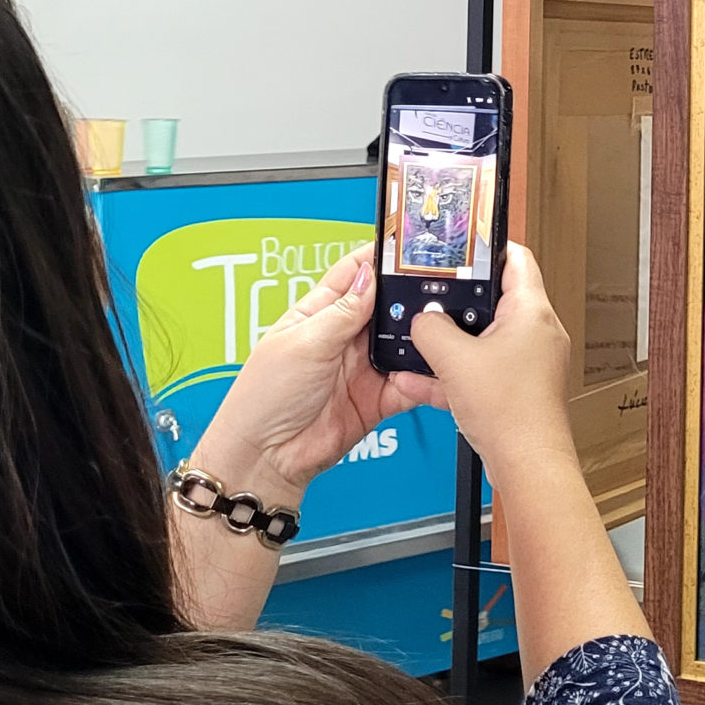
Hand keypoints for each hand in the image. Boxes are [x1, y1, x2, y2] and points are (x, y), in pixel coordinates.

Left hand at [197, 244, 420, 498]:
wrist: (268, 457)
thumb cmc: (266, 396)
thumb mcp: (304, 343)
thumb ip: (343, 312)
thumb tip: (371, 276)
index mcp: (320, 312)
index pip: (355, 274)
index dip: (380, 258)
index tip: (409, 247)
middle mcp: (345, 336)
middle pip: (388, 305)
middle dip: (411, 296)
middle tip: (438, 287)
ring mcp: (364, 367)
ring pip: (405, 342)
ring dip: (421, 337)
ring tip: (438, 329)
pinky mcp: (379, 398)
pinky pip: (411, 382)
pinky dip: (423, 377)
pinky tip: (429, 371)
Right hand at [401, 243, 579, 483]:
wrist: (525, 465)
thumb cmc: (510, 412)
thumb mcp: (455, 360)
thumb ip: (432, 330)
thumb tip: (423, 320)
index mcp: (532, 312)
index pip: (516, 258)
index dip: (488, 245)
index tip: (462, 241)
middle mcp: (537, 332)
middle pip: (493, 300)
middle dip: (456, 301)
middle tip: (429, 294)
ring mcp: (528, 362)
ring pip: (482, 339)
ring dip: (449, 343)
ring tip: (419, 341)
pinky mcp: (516, 388)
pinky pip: (480, 370)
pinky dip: (453, 373)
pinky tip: (418, 382)